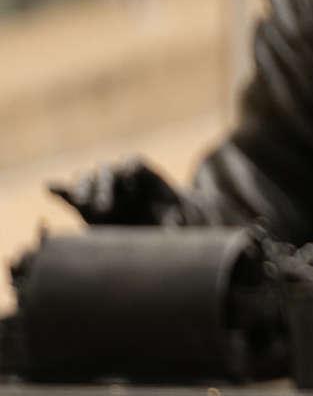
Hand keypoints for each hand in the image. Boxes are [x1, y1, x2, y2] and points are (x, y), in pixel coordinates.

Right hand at [48, 157, 183, 225]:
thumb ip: (175, 221)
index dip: (129, 167)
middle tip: (104, 207)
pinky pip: (69, 194)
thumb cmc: (173, 217)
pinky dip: (60, 190)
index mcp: (144, 173)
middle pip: (107, 171)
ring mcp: (100, 189)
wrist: (159, 226)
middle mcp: (119, 177)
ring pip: (87, 179)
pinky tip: (50, 187)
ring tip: (81, 202)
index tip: (129, 174)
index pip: (133, 163)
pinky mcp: (85, 205)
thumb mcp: (180, 217)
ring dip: (82, 188)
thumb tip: (174, 232)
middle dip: (104, 185)